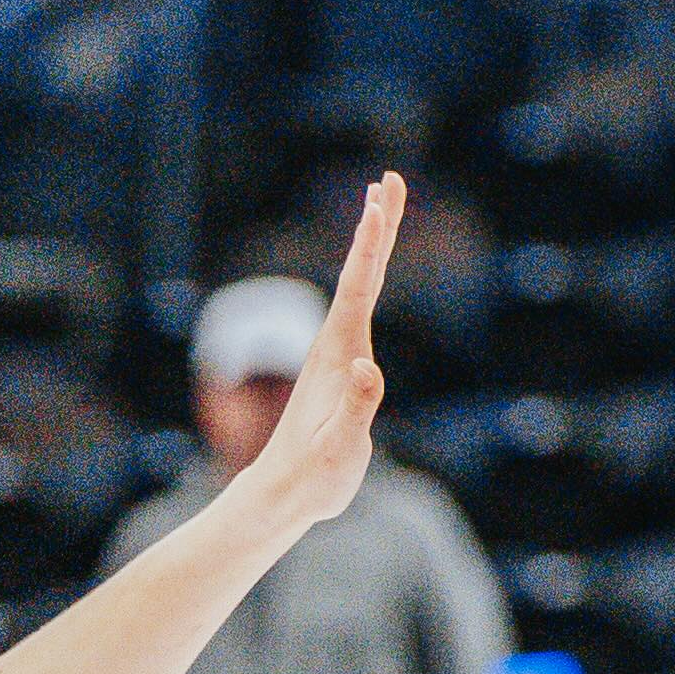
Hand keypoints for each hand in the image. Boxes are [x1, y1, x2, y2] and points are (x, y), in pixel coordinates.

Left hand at [226, 177, 402, 541]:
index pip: (358, 288)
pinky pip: (361, 304)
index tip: (379, 202)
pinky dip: (370, 272)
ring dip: (373, 241)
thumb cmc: (314, 477)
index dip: (370, 244)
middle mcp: (336, 344)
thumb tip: (368, 367)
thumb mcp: (340, 450)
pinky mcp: (344, 365)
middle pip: (361, 273)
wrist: (284, 494)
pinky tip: (372, 266)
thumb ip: (356, 409)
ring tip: (383, 202)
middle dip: (376, 226)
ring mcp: (339, 352)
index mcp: (339, 355)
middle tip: (391, 179)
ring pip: (360, 284)